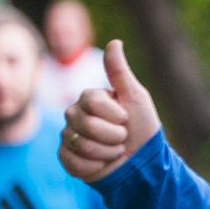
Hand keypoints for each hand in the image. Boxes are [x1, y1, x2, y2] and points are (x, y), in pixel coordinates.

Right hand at [60, 40, 161, 182]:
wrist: (143, 163)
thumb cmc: (142, 129)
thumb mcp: (135, 97)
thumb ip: (119, 72)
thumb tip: (114, 41)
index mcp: (90, 98)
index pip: (92, 101)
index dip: (115, 115)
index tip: (126, 119)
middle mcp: (74, 114)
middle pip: (85, 124)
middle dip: (113, 136)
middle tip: (123, 138)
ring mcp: (68, 135)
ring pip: (79, 144)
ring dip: (106, 152)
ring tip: (115, 152)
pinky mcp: (66, 157)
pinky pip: (72, 161)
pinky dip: (94, 166)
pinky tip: (103, 164)